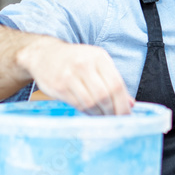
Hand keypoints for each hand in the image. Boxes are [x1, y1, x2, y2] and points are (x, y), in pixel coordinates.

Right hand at [17, 39, 133, 114]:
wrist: (43, 54)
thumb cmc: (75, 60)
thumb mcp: (96, 63)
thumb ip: (113, 81)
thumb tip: (130, 104)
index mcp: (99, 57)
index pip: (117, 84)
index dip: (123, 103)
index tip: (127, 115)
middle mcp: (84, 64)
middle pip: (105, 95)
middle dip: (113, 112)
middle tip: (116, 120)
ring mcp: (70, 75)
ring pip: (91, 102)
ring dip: (100, 114)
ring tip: (104, 117)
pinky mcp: (59, 87)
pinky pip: (78, 105)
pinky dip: (88, 112)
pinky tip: (91, 113)